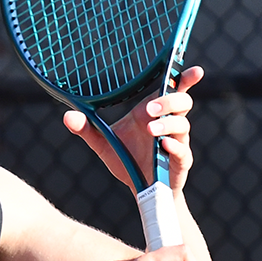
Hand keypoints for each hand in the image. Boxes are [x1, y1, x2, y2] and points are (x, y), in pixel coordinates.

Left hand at [65, 65, 203, 193]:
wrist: (139, 189)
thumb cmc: (126, 160)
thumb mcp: (103, 144)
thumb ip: (87, 129)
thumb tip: (68, 115)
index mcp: (151, 114)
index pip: (171, 90)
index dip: (183, 78)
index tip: (193, 71)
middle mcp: (168, 124)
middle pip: (182, 102)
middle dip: (169, 101)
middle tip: (149, 109)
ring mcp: (177, 142)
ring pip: (183, 124)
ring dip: (167, 123)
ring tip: (150, 129)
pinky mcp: (180, 161)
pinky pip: (183, 150)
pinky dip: (174, 146)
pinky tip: (164, 145)